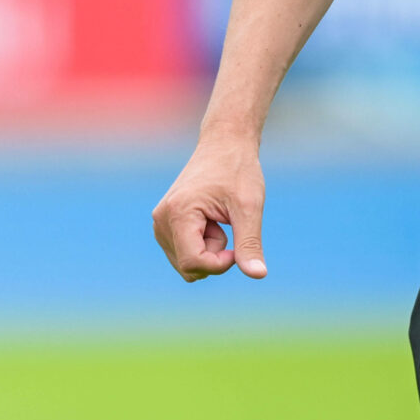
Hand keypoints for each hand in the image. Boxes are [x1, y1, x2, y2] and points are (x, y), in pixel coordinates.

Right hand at [151, 135, 267, 281]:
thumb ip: (250, 242)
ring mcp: (160, 223)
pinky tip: (210, 219)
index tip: (239, 245)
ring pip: (187, 263)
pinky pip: (184, 254)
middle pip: (189, 267)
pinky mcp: (165, 225)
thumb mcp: (249, 207)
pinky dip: (202, 244)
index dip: (220, 263)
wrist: (224, 144)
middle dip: (214, 255)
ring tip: (217, 218)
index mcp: (178, 213)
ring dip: (209, 249)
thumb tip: (259, 275)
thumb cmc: (238, 170)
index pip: (193, 263)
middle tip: (226, 224)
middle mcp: (161, 220)